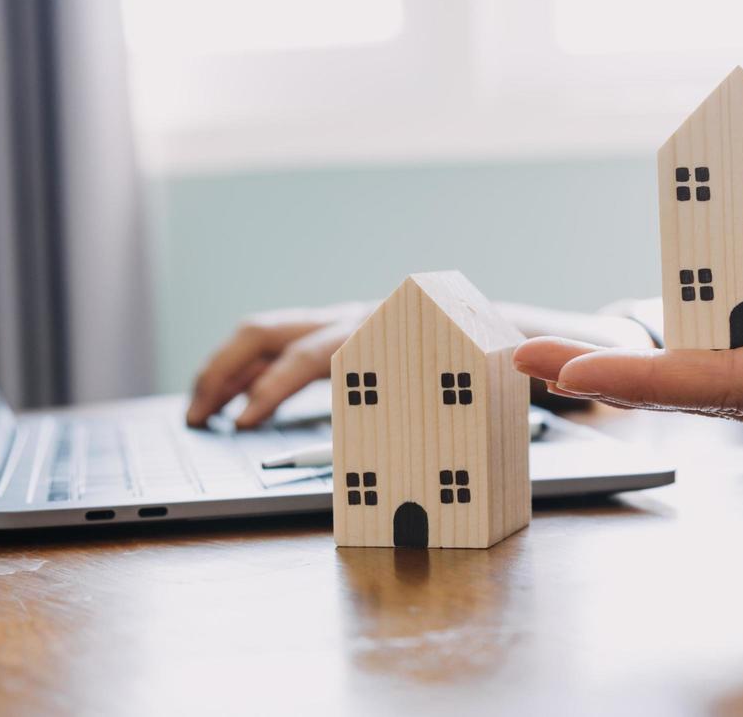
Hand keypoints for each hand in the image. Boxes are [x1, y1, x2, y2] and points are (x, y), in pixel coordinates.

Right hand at [189, 298, 656, 429]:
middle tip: (200, 420)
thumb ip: (539, 371)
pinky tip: (229, 406)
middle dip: (229, 373)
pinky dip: (246, 372)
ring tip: (196, 414)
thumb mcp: (524, 367)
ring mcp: (348, 322)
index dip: (277, 390)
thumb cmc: (516, 351)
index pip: (318, 353)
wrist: (518, 326)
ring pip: (267, 332)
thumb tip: (546, 370)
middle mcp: (363, 317)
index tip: (247, 424)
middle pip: (273, 332)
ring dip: (224, 369)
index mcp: (395, 326)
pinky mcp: (343, 336)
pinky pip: (281, 345)